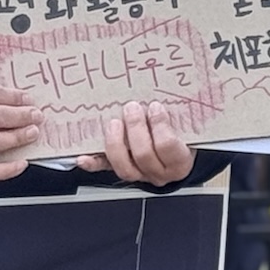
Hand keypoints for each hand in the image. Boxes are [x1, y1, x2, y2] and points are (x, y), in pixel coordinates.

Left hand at [74, 101, 193, 184]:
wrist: (177, 157)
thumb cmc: (184, 136)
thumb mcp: (187, 126)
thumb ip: (179, 116)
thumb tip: (166, 94)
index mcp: (180, 161)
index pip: (167, 146)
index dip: (159, 125)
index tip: (155, 106)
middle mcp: (159, 173)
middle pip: (144, 155)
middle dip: (135, 129)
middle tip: (132, 108)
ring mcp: (139, 175)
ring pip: (124, 167)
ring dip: (116, 143)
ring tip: (114, 123)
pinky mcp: (121, 171)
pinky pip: (105, 170)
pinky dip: (93, 163)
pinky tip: (83, 157)